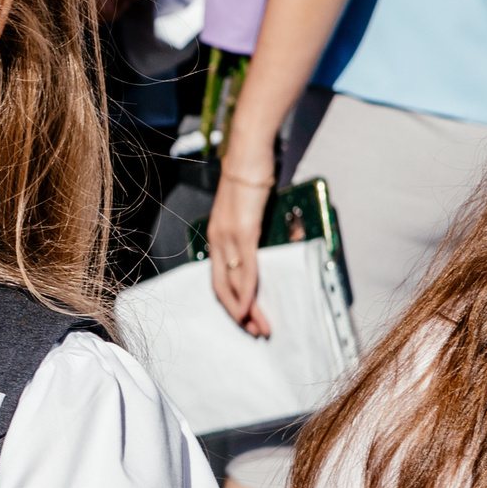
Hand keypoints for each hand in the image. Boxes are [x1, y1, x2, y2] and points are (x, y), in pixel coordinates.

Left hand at [206, 164, 272, 335]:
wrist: (247, 156)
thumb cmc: (252, 179)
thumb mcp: (250, 211)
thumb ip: (254, 231)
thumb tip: (269, 246)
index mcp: (217, 238)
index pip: (220, 279)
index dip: (231, 302)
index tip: (246, 319)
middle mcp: (217, 241)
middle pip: (223, 288)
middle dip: (238, 314)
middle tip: (254, 332)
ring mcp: (228, 237)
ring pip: (233, 283)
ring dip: (246, 308)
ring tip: (259, 327)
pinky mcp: (242, 231)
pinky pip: (244, 266)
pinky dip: (248, 288)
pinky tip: (253, 303)